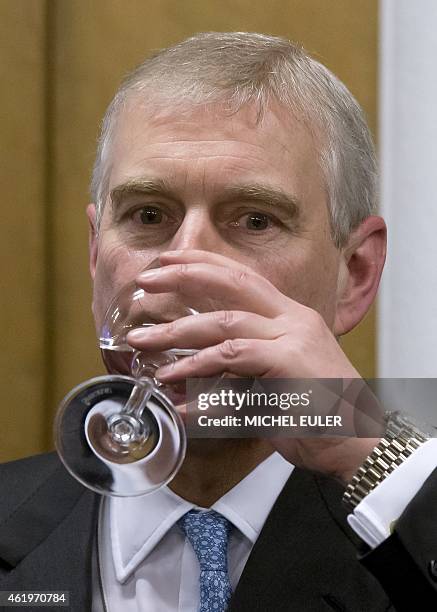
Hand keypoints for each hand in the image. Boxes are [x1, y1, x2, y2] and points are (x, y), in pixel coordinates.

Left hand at [127, 249, 378, 482]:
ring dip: (177, 334)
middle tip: (145, 281)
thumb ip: (237, 366)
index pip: (242, 276)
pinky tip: (177, 394)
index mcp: (289, 317)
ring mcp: (294, 338)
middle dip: (184, 277)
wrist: (360, 442)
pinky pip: (235, 360)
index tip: (168, 261)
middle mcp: (292, 320)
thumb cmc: (315, 414)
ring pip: (224, 324)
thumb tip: (188, 368)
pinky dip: (200, 376)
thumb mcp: (273, 379)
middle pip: (232, 284)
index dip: (203, 263)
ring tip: (143, 345)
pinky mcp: (291, 363)